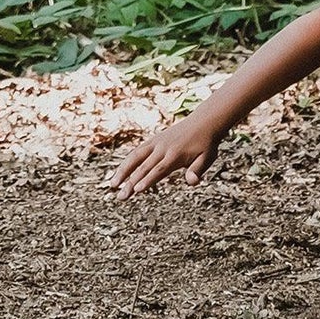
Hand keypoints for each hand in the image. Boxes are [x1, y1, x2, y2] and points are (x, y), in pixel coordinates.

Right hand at [108, 114, 224, 198]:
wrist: (204, 121)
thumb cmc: (206, 144)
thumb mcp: (207, 158)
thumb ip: (198, 170)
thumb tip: (192, 182)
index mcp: (176, 155)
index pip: (159, 170)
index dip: (148, 180)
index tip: (136, 190)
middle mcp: (164, 148)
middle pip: (145, 167)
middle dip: (131, 182)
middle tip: (121, 197)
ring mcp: (157, 142)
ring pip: (136, 156)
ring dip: (123, 170)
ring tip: (112, 185)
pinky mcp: (154, 140)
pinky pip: (138, 151)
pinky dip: (127, 161)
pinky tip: (120, 172)